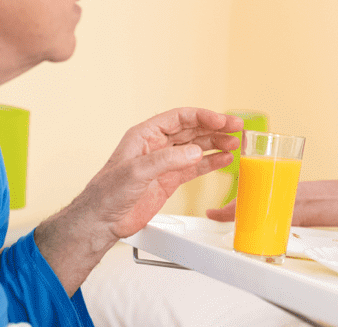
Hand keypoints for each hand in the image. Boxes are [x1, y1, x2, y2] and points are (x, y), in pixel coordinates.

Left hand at [81, 107, 242, 238]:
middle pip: (192, 130)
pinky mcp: (169, 180)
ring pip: (196, 147)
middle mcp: (156, 145)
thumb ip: (166, 160)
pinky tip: (225, 160)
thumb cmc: (107, 193)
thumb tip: (194, 152)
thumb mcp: (136, 172)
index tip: (221, 120)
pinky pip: (195, 167)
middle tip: (237, 128)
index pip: (179, 118)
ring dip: (216, 144)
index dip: (202, 116)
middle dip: (215, 128)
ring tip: (236, 143)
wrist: (101, 221)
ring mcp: (164, 163)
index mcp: (145, 135)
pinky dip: (211, 163)